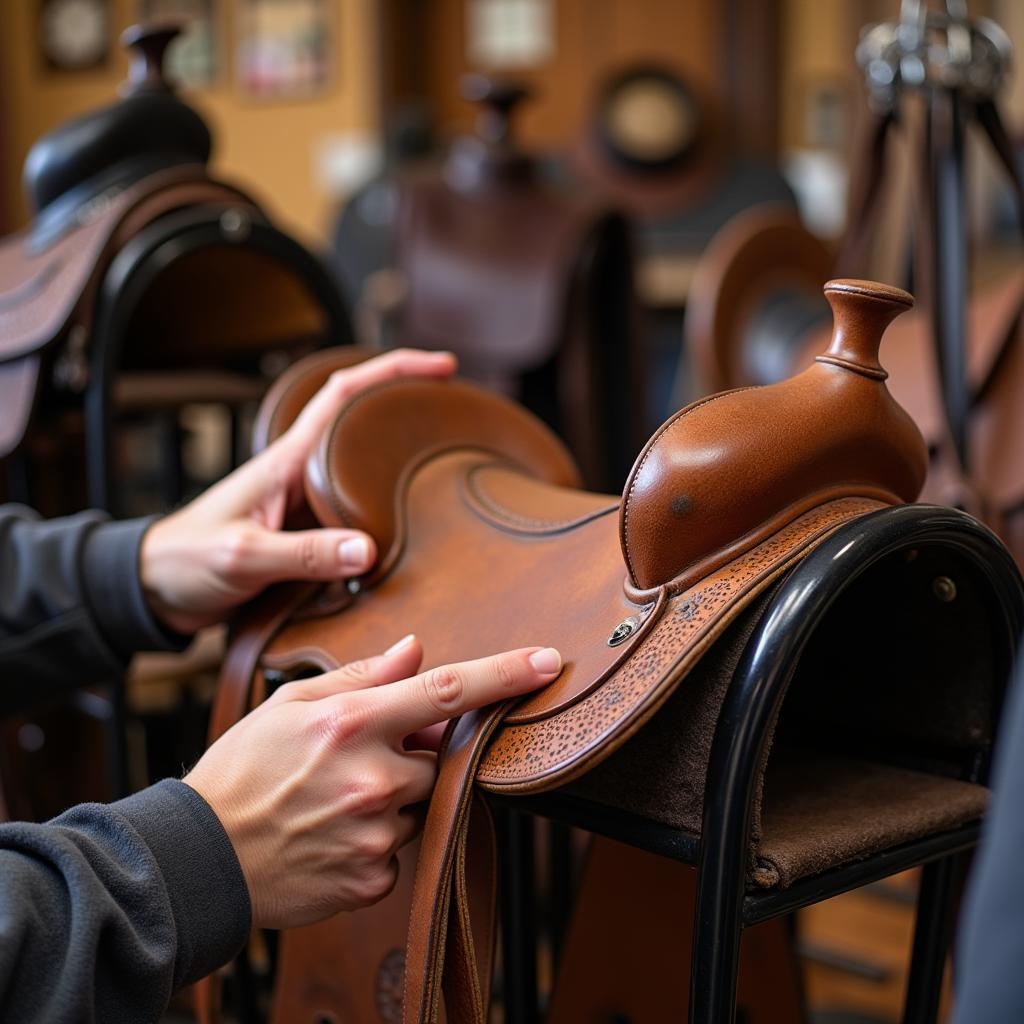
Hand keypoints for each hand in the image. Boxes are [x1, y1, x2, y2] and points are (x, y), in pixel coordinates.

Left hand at [141, 349, 455, 633]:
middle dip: (410, 420)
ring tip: (443, 485)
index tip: (441, 367)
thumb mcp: (244, 556)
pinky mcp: (305, 538)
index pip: (344, 396)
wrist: (154, 592)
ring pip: (364, 481)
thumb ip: (304, 554)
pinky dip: (383, 526)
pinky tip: (405, 543)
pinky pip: (354, 523)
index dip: (392, 372)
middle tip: (459, 428)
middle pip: (365, 433)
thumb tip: (370, 550)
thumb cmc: (186, 562)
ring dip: (400, 480)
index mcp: (287, 462)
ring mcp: (305, 507)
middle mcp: (301, 476)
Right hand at [184, 637, 562, 927]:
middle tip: (362, 758)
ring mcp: (376, 833)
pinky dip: (379, 840)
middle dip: (417, 754)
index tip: (549, 661)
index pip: (448, 690)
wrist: (201, 859)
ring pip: (421, 805)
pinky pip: (402, 850)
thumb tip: (414, 650)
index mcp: (353, 722)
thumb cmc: (243, 770)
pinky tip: (334, 834)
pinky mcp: (374, 878)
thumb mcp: (290, 704)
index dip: (506, 673)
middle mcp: (373, 777)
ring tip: (335, 800)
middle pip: (440, 758)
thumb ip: (361, 676)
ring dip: (395, 798)